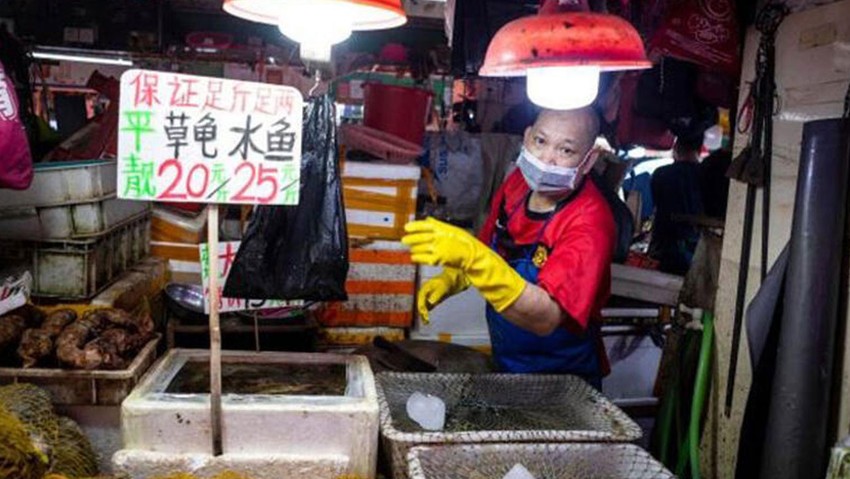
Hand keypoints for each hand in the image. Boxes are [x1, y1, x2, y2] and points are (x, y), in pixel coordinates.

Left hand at [403, 217, 525, 311]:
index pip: (426, 224)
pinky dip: (417, 257)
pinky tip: (414, 257)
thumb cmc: (466, 244)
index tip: (406, 227)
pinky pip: (423, 257)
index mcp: (444, 228)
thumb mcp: (453, 231)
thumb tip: (428, 220)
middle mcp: (440, 236)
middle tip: (403, 239)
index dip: (415, 226)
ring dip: (414, 248)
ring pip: (420, 247)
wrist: (475, 257)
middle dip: (411, 238)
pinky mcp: (438, 258)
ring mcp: (439, 247)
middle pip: (421, 236)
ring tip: (410, 248)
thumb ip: (440, 226)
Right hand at [417, 268, 469, 323]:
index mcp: (425, 287)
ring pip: (423, 307)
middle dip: (422, 311)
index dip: (421, 306)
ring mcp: (429, 296)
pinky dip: (426, 314)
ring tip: (426, 322)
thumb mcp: (443, 287)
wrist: (455, 278)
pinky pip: (427, 308)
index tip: (424, 313)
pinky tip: (427, 321)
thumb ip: (437, 294)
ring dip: (423, 314)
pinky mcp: (433, 300)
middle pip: (421, 303)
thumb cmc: (448, 281)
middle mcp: (425, 292)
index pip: (421, 298)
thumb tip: (431, 302)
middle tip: (426, 319)